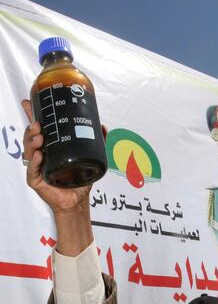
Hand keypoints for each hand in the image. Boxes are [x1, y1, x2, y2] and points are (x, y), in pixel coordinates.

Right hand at [22, 99, 106, 255]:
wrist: (78, 200)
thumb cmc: (79, 180)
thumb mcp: (89, 158)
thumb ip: (97, 142)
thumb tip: (104, 127)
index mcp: (50, 147)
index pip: (38, 129)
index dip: (31, 115)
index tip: (28, 102)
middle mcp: (40, 155)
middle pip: (30, 137)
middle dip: (31, 128)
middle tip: (38, 125)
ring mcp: (36, 167)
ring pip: (28, 151)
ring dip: (31, 142)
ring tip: (39, 137)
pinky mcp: (36, 180)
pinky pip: (32, 170)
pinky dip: (34, 162)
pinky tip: (38, 156)